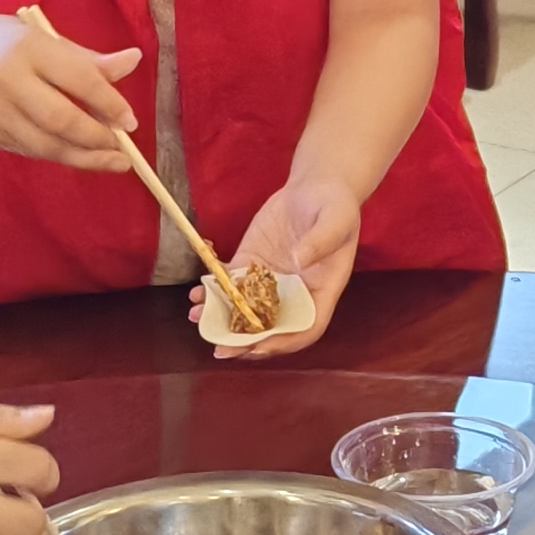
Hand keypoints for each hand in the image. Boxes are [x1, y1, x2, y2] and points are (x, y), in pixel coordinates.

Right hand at [0, 6, 144, 168]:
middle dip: (97, 138)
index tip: (130, 121)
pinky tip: (79, 155)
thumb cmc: (3, 42)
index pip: (78, 79)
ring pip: (46, 145)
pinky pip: (31, 151)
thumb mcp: (44, 40)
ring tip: (111, 161)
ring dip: (83, 157)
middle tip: (122, 148)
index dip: (109, 103)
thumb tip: (133, 61)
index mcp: (28, 49)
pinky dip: (59, 155)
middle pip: (60, 119)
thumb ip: (87, 59)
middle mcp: (7, 81)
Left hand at [202, 176, 356, 355]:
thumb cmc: (336, 205)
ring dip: (222, 317)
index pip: (306, 327)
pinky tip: (198, 289)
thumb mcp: (336, 219)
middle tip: (220, 347)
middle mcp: (295, 292)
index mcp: (321, 290)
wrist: (316, 187)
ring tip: (199, 315)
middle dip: (245, 341)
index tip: (259, 345)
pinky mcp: (252, 263)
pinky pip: (232, 283)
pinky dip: (214, 289)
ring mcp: (271, 280)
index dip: (284, 341)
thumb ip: (321, 240)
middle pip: (271, 327)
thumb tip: (298, 260)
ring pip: (246, 309)